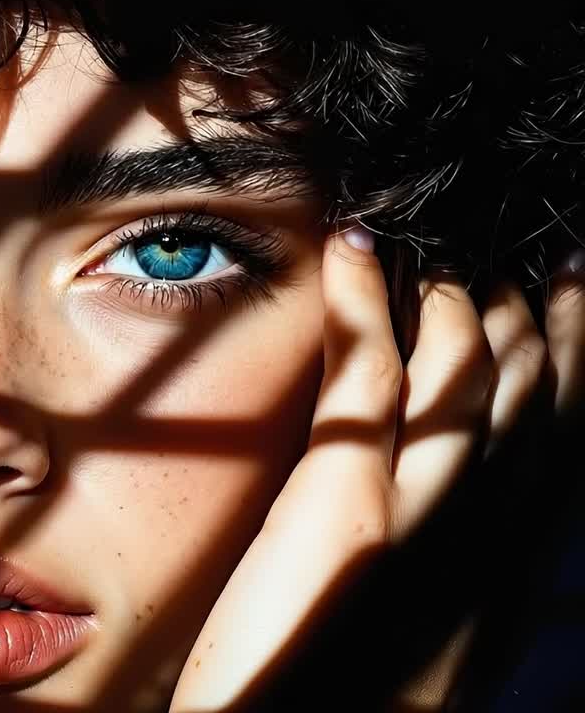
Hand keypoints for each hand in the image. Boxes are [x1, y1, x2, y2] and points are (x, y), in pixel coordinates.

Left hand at [168, 229, 583, 711]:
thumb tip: (441, 539)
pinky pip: (368, 380)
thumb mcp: (420, 654)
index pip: (549, 460)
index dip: (571, 380)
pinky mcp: (347, 514)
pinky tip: (357, 255)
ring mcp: (421, 525)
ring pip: (468, 384)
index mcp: (496, 586)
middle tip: (539, 266)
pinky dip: (365, 307)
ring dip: (461, 307)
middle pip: (528, 410)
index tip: (569, 317)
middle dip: (539, 328)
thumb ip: (443, 588)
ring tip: (444, 258)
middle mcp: (480, 550)